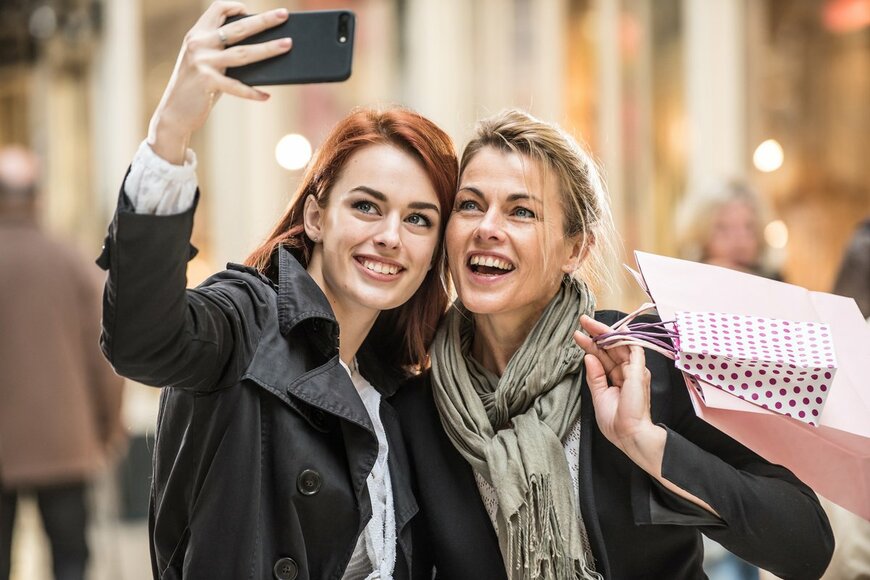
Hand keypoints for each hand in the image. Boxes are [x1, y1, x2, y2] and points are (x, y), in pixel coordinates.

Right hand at [147, 2, 292, 162]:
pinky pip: (237, 86)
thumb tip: (263, 50)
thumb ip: (225, 53)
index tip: (252, 10)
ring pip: (243, 53)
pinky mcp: (206, 81)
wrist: (173, 112)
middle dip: (264, 20)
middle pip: (238, 28)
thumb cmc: (197, 87)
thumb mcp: (206, 63)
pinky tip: (266, 96)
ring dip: (268, 48)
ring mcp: (202, 62)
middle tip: (284, 14)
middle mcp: (199, 43)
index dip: (235, 6)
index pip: (217, 9)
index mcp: (197, 34)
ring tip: (288, 45)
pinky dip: (253, 93)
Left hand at [573, 315, 659, 457]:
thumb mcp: (599, 395)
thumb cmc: (616, 421)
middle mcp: (628, 372)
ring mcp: (635, 371)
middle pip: (611, 347)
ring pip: (621, 344)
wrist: (629, 434)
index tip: (578, 335)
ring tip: (589, 322)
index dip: (591, 345)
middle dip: (597, 333)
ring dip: (606, 332)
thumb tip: (588, 357)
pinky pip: (634, 349)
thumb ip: (595, 375)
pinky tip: (615, 329)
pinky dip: (625, 338)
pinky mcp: (639, 371)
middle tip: (582, 319)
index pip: (603, 356)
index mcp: (618, 378)